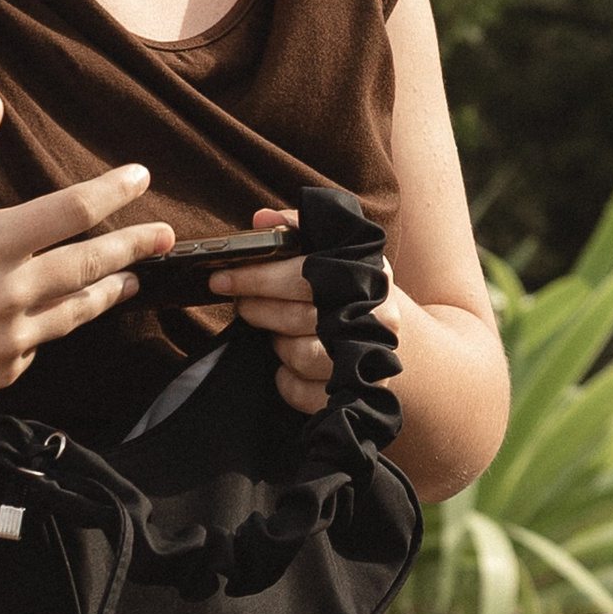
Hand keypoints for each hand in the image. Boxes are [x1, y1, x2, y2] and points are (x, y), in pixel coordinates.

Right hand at [0, 93, 172, 400]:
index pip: (73, 210)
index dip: (113, 191)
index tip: (140, 177)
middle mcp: (8, 294)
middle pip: (93, 264)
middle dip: (135, 246)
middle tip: (165, 236)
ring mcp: (9, 339)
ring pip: (77, 310)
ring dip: (108, 290)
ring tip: (129, 277)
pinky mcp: (2, 371)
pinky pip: (38, 342)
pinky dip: (45, 323)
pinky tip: (44, 311)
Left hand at [206, 208, 399, 416]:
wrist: (390, 335)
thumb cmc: (347, 289)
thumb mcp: (332, 252)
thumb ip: (296, 232)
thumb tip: (262, 220)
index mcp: (369, 273)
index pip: (304, 275)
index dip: (258, 277)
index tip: (222, 278)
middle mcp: (379, 315)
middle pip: (299, 318)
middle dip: (259, 311)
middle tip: (242, 304)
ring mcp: (371, 358)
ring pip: (301, 356)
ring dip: (279, 345)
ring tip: (278, 333)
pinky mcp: (358, 392)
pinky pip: (304, 393)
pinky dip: (288, 382)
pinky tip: (288, 366)